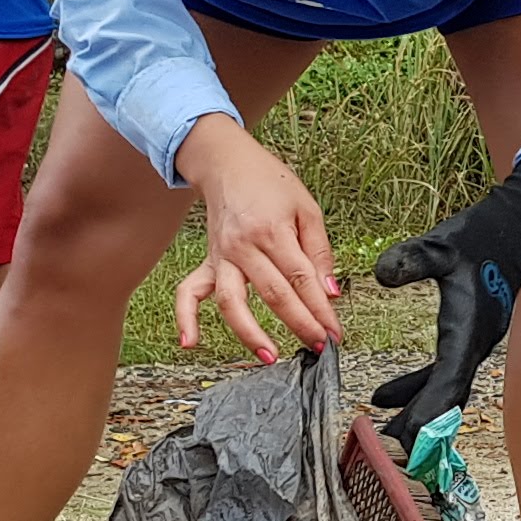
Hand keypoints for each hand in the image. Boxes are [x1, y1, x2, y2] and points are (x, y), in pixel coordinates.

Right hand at [174, 121, 341, 362]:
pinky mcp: (208, 261)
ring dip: (249, 333)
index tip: (335, 331)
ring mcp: (222, 256)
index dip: (321, 309)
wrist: (227, 163)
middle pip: (273, 294)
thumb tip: (330, 292)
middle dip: (299, 324)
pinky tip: (191, 342)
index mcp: (273, 231)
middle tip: (318, 346)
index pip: (301, 279)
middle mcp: (244, 247)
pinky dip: (186, 318)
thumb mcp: (307, 208)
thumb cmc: (269, 183)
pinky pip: (189, 292)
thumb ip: (320, 251)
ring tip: (269, 356)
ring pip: (231, 302)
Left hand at [368, 152, 520, 450]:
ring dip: (417, 410)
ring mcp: (476, 342)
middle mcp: (477, 343)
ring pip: (446, 389)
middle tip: (384, 449)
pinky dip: (420, 389)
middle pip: (447, 397)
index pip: (447, 380)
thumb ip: (411, 259)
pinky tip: (387, 393)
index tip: (403, 433)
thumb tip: (381, 275)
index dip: (425, 409)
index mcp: (469, 327)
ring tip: (382, 429)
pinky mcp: (472, 336)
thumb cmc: (481, 234)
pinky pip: (445, 374)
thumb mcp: (440, 244)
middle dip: (417, 424)